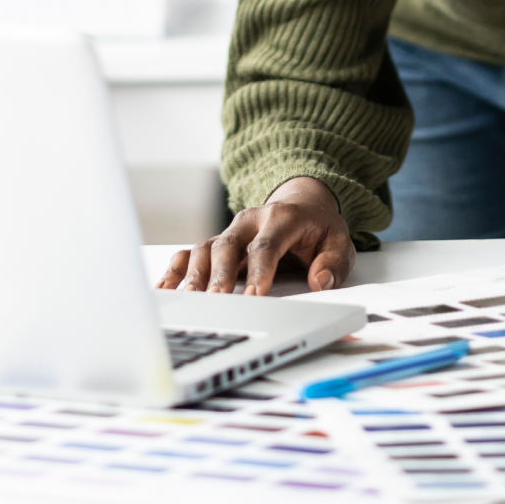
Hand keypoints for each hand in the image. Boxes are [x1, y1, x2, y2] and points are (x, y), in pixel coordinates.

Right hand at [155, 177, 355, 295]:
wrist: (303, 204)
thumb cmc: (318, 229)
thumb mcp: (339, 241)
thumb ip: (334, 262)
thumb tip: (320, 281)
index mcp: (282, 217)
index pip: (267, 245)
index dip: (259, 270)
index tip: (253, 297)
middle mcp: (251, 221)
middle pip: (228, 244)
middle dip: (220, 273)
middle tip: (214, 300)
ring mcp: (230, 231)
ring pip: (206, 248)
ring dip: (195, 273)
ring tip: (188, 298)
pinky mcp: (217, 242)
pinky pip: (191, 253)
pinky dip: (176, 270)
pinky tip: (165, 289)